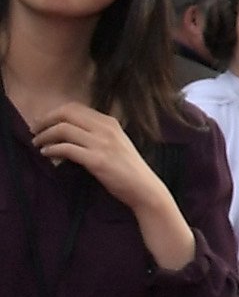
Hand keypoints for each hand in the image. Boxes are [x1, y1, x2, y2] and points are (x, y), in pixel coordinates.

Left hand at [28, 103, 167, 213]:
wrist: (145, 189)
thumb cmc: (128, 169)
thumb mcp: (116, 143)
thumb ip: (97, 133)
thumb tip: (68, 129)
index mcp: (110, 122)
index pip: (75, 107)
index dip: (54, 112)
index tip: (43, 122)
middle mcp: (106, 129)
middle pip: (66, 113)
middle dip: (45, 120)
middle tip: (35, 130)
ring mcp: (102, 144)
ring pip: (63, 129)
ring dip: (45, 135)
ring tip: (38, 143)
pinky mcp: (97, 160)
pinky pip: (66, 149)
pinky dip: (51, 150)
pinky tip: (46, 154)